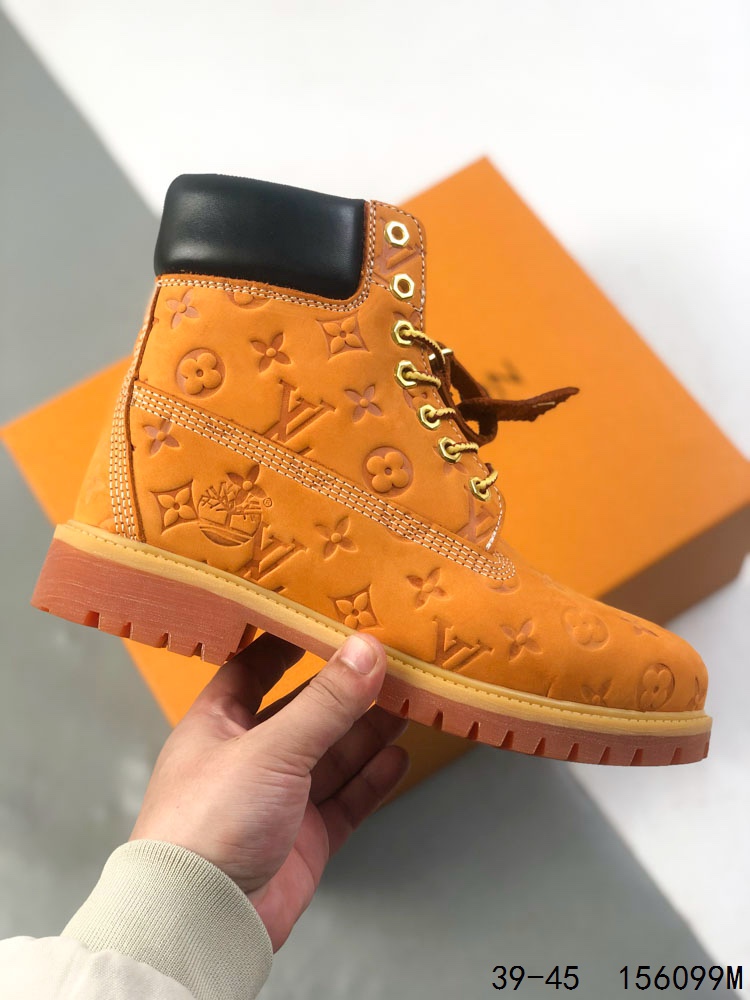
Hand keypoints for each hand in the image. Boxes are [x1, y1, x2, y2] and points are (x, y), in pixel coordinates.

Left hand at [130, 631, 408, 949]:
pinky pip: (346, 799)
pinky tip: (398, 755)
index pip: (253, 669)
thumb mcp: (271, 748)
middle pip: (305, 712)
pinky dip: (372, 778)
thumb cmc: (210, 823)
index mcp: (218, 725)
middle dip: (344, 689)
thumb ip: (325, 702)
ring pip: (332, 755)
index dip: (288, 642)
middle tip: (387, 660)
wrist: (204, 920)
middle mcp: (248, 758)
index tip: (325, 616)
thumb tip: (367, 650)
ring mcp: (279, 800)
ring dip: (367, 730)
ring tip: (407, 699)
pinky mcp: (305, 839)